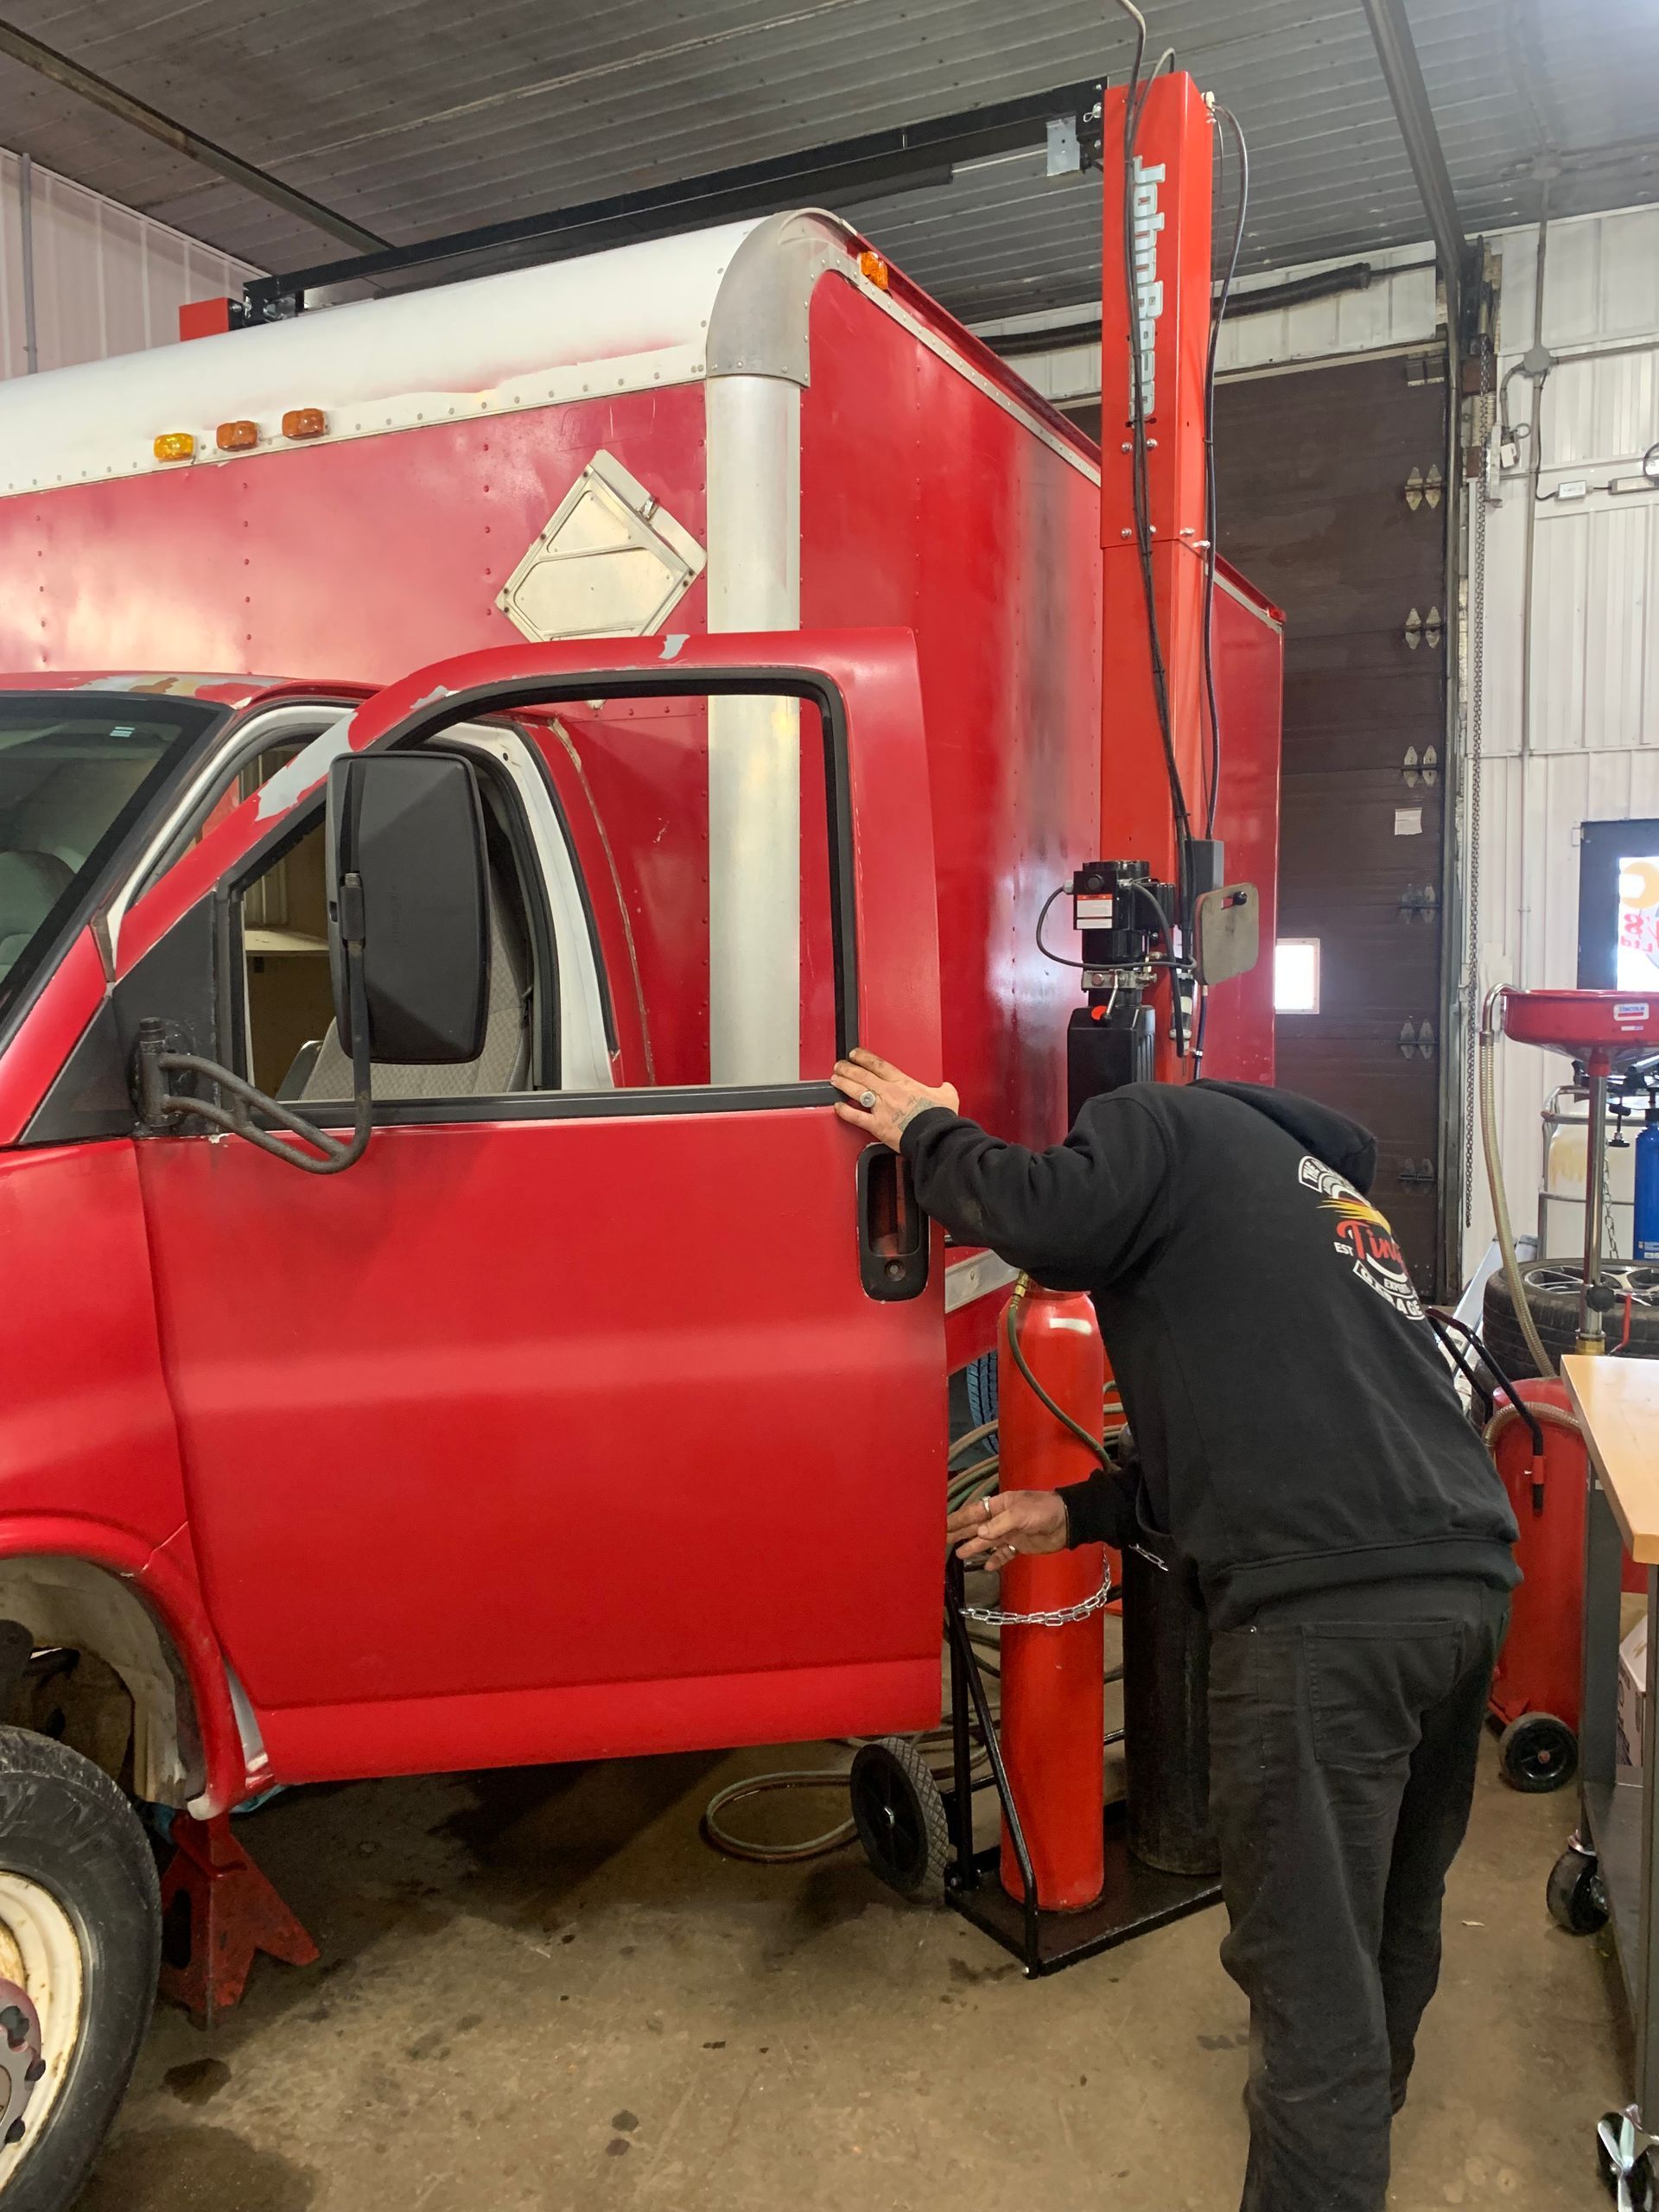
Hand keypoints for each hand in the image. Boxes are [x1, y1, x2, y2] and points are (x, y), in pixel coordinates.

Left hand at [831, 1048, 958, 1151]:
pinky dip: (845, 1111)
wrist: (935, 1136)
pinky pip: (856, 1117)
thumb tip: (945, 1088)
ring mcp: (881, 1109)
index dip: (865, 1058)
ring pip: (857, 1091)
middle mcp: (889, 1093)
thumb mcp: (947, 1096)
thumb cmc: (940, 1118)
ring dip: (844, 1084)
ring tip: (835, 1079)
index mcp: (904, 1083)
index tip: (856, 1054)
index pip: (879, 1065)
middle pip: (863, 1075)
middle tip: (840, 1065)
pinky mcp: (878, 1126)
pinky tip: (838, 1107)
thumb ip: (943, 1089)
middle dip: (848, 1068)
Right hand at [945, 1489, 1068, 1571]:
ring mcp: (1010, 1533)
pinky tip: (987, 1567)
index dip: (958, 1519)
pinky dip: (996, 1559)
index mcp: (999, 1505)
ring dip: (974, 1547)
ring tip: (959, 1555)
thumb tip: (978, 1534)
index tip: (942, 1524)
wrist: (1068, 1522)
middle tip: (942, 1540)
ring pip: (987, 1541)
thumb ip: (998, 1525)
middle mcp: (1001, 1519)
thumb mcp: (1019, 1514)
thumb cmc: (1042, 1511)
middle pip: (976, 1527)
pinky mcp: (1020, 1546)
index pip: (973, 1512)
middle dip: (960, 1533)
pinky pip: (1004, 1554)